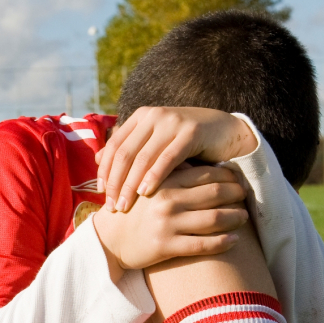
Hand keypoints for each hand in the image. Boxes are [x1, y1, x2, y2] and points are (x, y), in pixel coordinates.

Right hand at [92, 163, 247, 275]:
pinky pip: (203, 245)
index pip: (205, 174)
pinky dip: (223, 242)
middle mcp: (167, 201)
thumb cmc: (132, 210)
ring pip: (213, 219)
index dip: (227, 177)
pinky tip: (234, 240)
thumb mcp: (146, 184)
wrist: (107, 239)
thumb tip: (194, 159)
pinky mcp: (165, 247)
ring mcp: (167, 224)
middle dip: (235, 194)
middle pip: (214, 193)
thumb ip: (167, 171)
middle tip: (246, 196)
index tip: (239, 180)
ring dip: (234, 218)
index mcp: (164, 181)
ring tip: (244, 217)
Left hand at [95, 106, 256, 212]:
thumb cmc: (187, 143)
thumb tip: (97, 160)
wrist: (226, 132)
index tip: (102, 194)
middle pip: (125, 153)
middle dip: (116, 182)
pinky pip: (167, 158)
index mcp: (142, 117)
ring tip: (125, 206)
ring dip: (131, 185)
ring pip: (143, 157)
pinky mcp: (191, 132)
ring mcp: (172, 122)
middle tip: (112, 206)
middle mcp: (154, 116)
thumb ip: (130, 149)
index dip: (105, 171)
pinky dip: (154, 176)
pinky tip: (146, 193)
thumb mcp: (156, 144)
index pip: (115, 145)